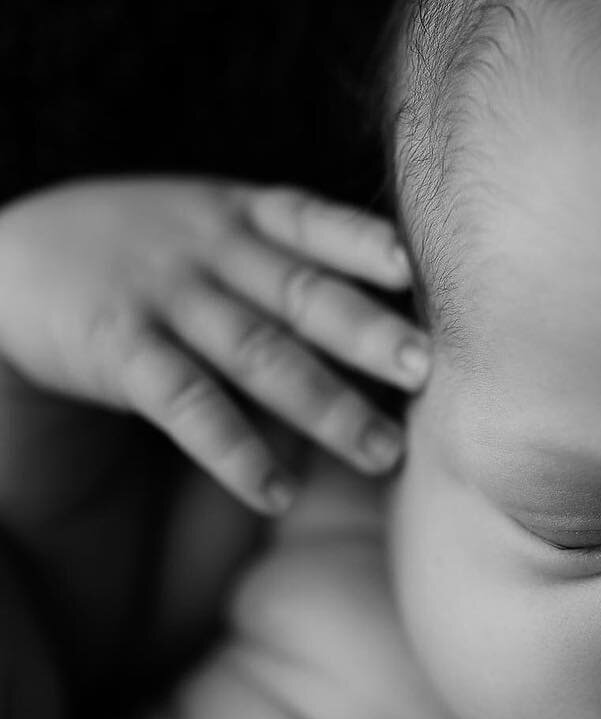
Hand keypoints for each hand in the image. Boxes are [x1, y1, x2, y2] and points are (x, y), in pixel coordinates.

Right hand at [0, 177, 427, 512]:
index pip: (311, 221)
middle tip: (428, 371)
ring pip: (258, 354)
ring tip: (381, 453)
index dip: (363, 242)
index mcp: (239, 214)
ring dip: (325, 406)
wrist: (6, 260)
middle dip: (368, 333)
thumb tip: (394, 323)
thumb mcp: (209, 227)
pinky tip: (278, 491)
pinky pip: (188, 404)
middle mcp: (210, 250)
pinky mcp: (121, 348)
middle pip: (302, 293)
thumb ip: (286, 258)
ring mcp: (166, 297)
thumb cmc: (143, 253)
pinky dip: (235, 449)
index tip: (412, 269)